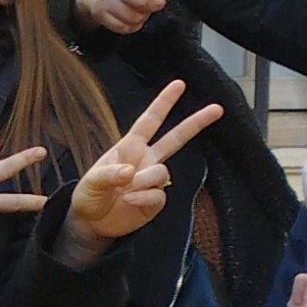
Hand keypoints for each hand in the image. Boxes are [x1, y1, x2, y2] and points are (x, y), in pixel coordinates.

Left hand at [62, 80, 227, 256]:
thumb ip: (108, 174)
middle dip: (195, 123)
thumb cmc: (89, 195)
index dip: (163, 102)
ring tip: (124, 192)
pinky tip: (129, 202)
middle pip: (175, 139)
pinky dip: (143, 198)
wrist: (91, 222)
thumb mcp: (90, 182)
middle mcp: (145, 160)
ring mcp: (152, 180)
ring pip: (162, 172)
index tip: (179, 84)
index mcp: (129, 147)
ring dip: (143, 181)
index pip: (149, 121)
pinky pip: (159, 195)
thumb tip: (130, 172)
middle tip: (217, 108)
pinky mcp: (155, 200)